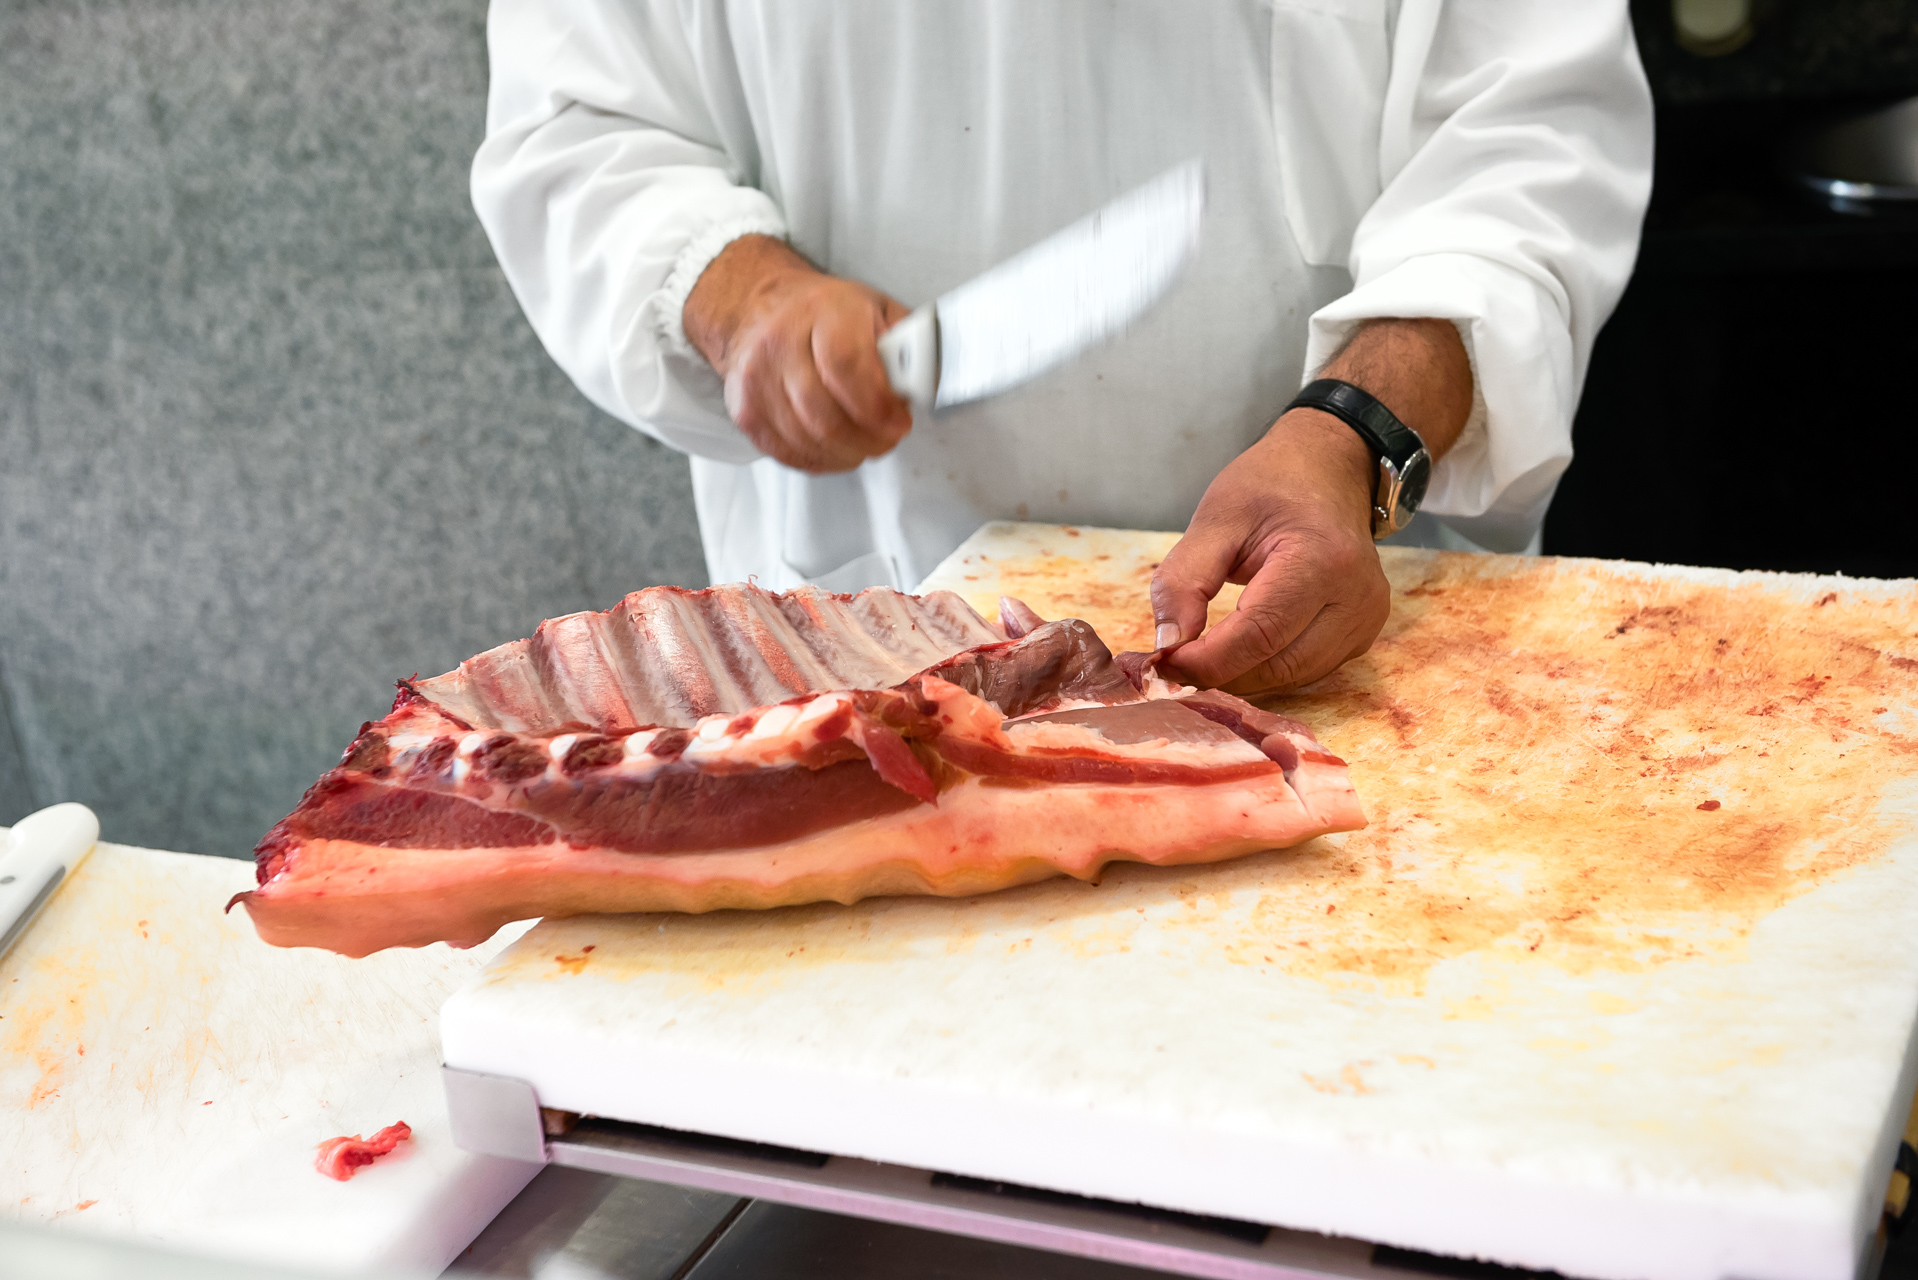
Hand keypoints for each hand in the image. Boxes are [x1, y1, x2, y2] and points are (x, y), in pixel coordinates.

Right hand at [683, 235, 913, 472]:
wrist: (762, 310)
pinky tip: (839, 448)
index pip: (847, 367)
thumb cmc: (826, 314)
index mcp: (823, 312)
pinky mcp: (746, 412)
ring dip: (849, 453)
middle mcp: (781, 344)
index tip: (900, 422)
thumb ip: (908, 343)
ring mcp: (756, 381)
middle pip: (826, 416)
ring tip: (867, 442)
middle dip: (869, 439)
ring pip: (809, 441)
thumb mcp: (876, 309)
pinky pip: (790, 454)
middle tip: (889, 438)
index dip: (879, 406)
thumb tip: (931, 381)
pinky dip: (823, 460)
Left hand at [1150, 410, 1389, 693]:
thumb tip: (1168, 646)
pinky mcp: (1362, 636)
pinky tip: (1236, 652)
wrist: (1329, 469)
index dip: (1207, 661)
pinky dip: (1264, 670)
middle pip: (1277, 667)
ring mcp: (1365, 621)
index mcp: (1321, 560)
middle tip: (1171, 664)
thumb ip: (1183, 583)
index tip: (1162, 663)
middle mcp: (1355, 599)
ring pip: (1291, 678)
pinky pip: (1306, 671)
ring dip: (1240, 678)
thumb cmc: (1272, 486)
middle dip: (1218, 675)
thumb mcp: (1215, 520)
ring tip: (1199, 656)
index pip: (1259, 634)